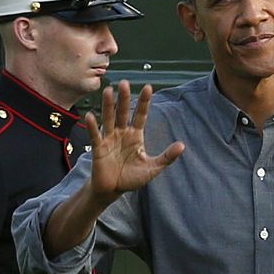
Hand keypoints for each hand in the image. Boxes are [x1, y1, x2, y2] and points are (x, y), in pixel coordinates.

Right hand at [82, 80, 184, 200]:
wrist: (113, 190)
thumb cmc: (131, 178)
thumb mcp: (152, 168)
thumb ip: (166, 157)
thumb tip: (182, 145)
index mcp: (135, 135)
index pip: (141, 115)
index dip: (144, 102)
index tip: (148, 87)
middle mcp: (122, 133)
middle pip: (123, 112)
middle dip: (124, 98)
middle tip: (124, 83)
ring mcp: (109, 139)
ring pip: (109, 119)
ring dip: (108, 105)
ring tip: (108, 91)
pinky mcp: (98, 148)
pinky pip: (96, 135)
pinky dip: (93, 126)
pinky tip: (91, 116)